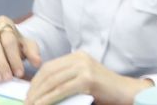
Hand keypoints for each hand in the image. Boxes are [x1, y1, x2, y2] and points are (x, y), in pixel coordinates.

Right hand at [0, 17, 41, 82]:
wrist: (0, 44)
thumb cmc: (13, 45)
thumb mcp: (25, 46)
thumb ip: (32, 52)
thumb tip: (37, 62)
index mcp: (3, 22)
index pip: (8, 40)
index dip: (14, 58)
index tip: (19, 73)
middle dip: (2, 63)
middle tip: (7, 78)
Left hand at [24, 51, 151, 104]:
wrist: (130, 93)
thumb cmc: (107, 93)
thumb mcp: (83, 83)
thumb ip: (66, 82)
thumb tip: (42, 93)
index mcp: (77, 57)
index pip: (49, 66)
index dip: (36, 80)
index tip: (28, 93)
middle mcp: (79, 58)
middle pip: (49, 72)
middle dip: (34, 88)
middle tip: (26, 101)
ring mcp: (84, 67)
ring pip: (53, 81)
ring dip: (39, 95)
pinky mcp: (88, 78)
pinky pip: (62, 90)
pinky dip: (49, 99)